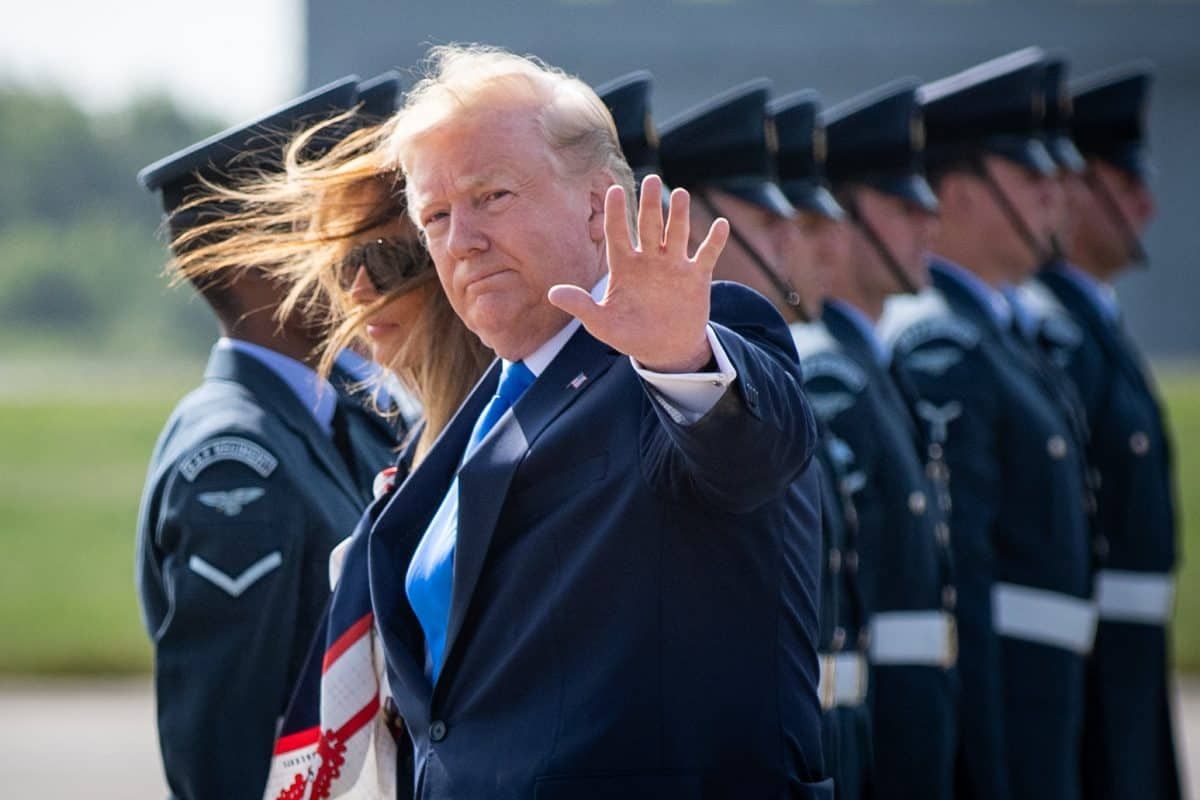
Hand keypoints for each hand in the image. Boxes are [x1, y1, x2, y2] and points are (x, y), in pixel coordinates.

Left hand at [548, 174, 729, 372]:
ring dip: (679, 216)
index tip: (613, 190)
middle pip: (648, 226)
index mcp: (624, 265)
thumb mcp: (602, 323)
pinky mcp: (696, 276)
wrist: (664, 349)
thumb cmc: (629, 334)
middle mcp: (648, 259)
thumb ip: (581, 306)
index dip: (615, 213)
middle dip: (649, 204)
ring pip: (676, 234)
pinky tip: (720, 225)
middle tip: (652, 181)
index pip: (617, 233)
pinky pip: (706, 254)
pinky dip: (714, 241)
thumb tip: (552, 293)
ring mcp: (673, 265)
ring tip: (681, 195)